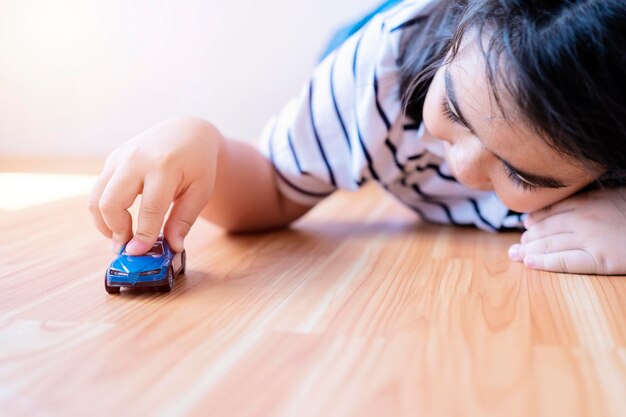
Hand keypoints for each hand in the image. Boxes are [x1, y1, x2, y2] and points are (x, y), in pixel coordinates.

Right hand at [88, 118, 220, 254]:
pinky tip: (122, 221)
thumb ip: (184, 219)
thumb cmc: (197, 164)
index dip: (142, 235)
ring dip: (104, 224)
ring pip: (96, 198)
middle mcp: (136, 160)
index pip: (149, 208)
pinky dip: (105, 211)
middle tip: (128, 247)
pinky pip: (99, 191)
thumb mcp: (201, 191)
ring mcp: (120, 158)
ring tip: (123, 237)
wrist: (186, 132)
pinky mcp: (111, 160)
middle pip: (110, 203)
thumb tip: (172, 247)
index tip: (137, 254)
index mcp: (164, 167)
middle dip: (116, 230)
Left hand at [508, 187, 625, 274]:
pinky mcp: (601, 259)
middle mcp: (584, 218)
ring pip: (550, 244)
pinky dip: (546, 262)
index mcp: (587, 201)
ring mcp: (592, 239)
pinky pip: (566, 261)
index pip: (550, 211)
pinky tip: (530, 264)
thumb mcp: (613, 196)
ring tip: (515, 255)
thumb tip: (563, 206)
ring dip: (529, 250)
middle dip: (528, 238)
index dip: (534, 221)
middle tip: (516, 246)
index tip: (525, 227)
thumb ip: (589, 200)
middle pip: (546, 228)